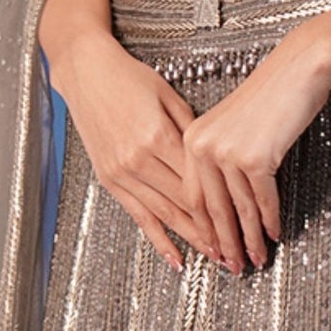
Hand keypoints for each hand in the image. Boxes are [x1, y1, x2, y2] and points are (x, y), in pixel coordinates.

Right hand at [48, 24, 220, 273]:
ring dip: (192, 240)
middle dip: (214, 232)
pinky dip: (158, 240)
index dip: (224, 206)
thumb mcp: (169, 97)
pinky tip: (175, 258)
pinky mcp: (110, 179)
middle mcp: (139, 160)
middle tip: (237, 252)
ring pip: (165, 216)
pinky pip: (139, 216)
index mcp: (159, 136)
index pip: (200, 182)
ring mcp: (122, 172)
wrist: (85, 71)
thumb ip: (191, 132)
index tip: (244, 222)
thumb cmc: (128, 77)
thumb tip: (214, 162)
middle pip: (185, 205)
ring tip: (215, 258)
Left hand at [179, 26, 330, 272]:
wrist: (297, 70)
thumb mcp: (232, 127)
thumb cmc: (269, 97)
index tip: (212, 251)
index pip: (193, 196)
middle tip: (232, 268)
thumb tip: (226, 204)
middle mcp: (202, 147)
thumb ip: (219, 159)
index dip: (204, 229)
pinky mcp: (255, 158)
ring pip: (238, 209)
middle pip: (212, 209)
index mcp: (192, 139)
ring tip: (255, 260)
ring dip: (249, 239)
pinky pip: (263, 200)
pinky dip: (270, 221)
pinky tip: (275, 235)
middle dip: (224, 243)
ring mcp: (227, 153)